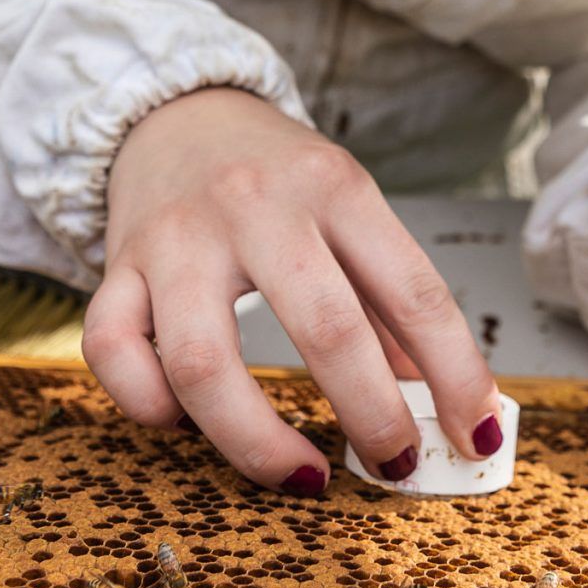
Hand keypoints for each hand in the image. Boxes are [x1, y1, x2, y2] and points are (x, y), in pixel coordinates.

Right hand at [83, 87, 501, 495]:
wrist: (174, 113)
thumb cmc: (274, 174)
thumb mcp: (349, 209)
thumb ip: (392, 303)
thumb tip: (445, 403)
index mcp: (334, 188)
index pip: (415, 292)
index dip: (455, 375)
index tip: (473, 436)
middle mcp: (255, 206)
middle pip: (323, 329)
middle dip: (371, 416)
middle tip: (393, 465)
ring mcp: (178, 238)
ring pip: (202, 363)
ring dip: (257, 442)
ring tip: (301, 475)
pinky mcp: (117, 267)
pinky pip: (113, 353)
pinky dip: (150, 405)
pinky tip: (185, 420)